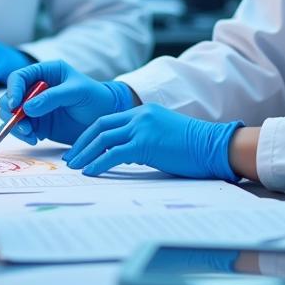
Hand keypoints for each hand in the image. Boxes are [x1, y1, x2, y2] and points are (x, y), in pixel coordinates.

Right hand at [0, 60, 134, 145]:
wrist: (106, 117)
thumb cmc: (95, 97)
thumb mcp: (77, 91)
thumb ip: (53, 97)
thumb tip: (27, 108)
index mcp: (45, 73)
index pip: (19, 78)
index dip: (13, 90)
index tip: (15, 105)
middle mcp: (35, 89)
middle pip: (9, 97)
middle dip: (10, 112)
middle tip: (22, 125)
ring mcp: (35, 107)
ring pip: (11, 115)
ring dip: (15, 126)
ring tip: (30, 135)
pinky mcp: (37, 124)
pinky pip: (21, 129)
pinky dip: (23, 135)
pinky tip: (35, 139)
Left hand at [64, 105, 241, 180]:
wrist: (214, 145)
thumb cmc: (193, 146)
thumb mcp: (163, 136)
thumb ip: (144, 140)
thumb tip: (127, 154)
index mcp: (143, 111)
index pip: (108, 120)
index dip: (90, 134)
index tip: (80, 148)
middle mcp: (140, 115)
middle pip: (99, 126)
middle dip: (82, 143)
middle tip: (71, 158)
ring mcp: (142, 128)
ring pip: (103, 139)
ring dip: (85, 153)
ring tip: (75, 167)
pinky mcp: (146, 143)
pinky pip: (113, 154)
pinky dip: (98, 163)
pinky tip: (90, 173)